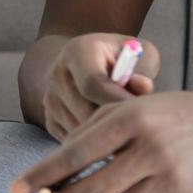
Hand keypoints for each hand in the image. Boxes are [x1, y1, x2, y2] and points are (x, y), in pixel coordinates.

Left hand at [10, 90, 192, 192]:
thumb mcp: (128, 108)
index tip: (17, 189)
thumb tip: (55, 170)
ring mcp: (168, 180)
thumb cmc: (168, 115)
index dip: (41, 175)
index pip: (74, 154)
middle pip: (90, 190)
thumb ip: (90, 133)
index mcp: (131, 119)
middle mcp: (150, 150)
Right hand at [41, 33, 158, 139]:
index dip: (118, 102)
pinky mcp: (49, 118)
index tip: (141, 113)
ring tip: (126, 126)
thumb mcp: (139, 53)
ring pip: (79, 129)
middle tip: (138, 125)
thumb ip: (143, 69)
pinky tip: (109, 129)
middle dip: (114, 122)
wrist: (90, 62)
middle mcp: (57, 73)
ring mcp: (50, 98)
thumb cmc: (122, 58)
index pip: (93, 84)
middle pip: (85, 111)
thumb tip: (143, 87)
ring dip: (104, 134)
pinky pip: (72, 139)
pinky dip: (93, 140)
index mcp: (78, 51)